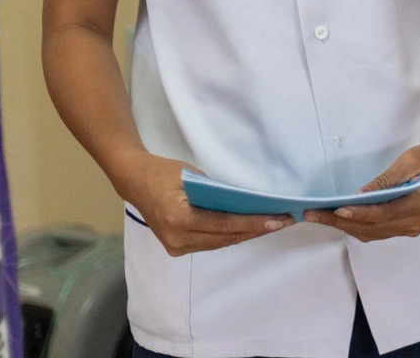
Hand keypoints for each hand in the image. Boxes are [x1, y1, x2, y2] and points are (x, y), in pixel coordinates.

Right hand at [121, 153, 292, 255]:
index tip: (279, 220)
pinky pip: (210, 243)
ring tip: (274, 224)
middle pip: (226, 237)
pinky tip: (251, 228)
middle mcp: (178, 238)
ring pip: (220, 243)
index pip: (225, 225)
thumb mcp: (193, 176)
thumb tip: (248, 201)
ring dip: (247, 234)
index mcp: (179, 218)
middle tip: (285, 221)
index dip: (254, 224)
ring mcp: (176, 246)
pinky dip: (231, 236)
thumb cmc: (164, 172)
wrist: (134, 181)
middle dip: (257, 230)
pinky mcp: (177, 248)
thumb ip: (218, 193)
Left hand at [304, 140, 419, 241]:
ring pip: (373, 233)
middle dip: (341, 222)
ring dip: (346, 226)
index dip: (359, 214)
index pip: (383, 214)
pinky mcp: (407, 227)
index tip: (336, 210)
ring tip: (320, 217)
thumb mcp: (408, 162)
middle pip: (372, 227)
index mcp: (419, 206)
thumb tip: (359, 196)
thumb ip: (385, 181)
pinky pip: (379, 231)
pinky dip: (359, 226)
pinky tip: (341, 218)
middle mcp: (414, 223)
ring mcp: (411, 228)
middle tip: (313, 214)